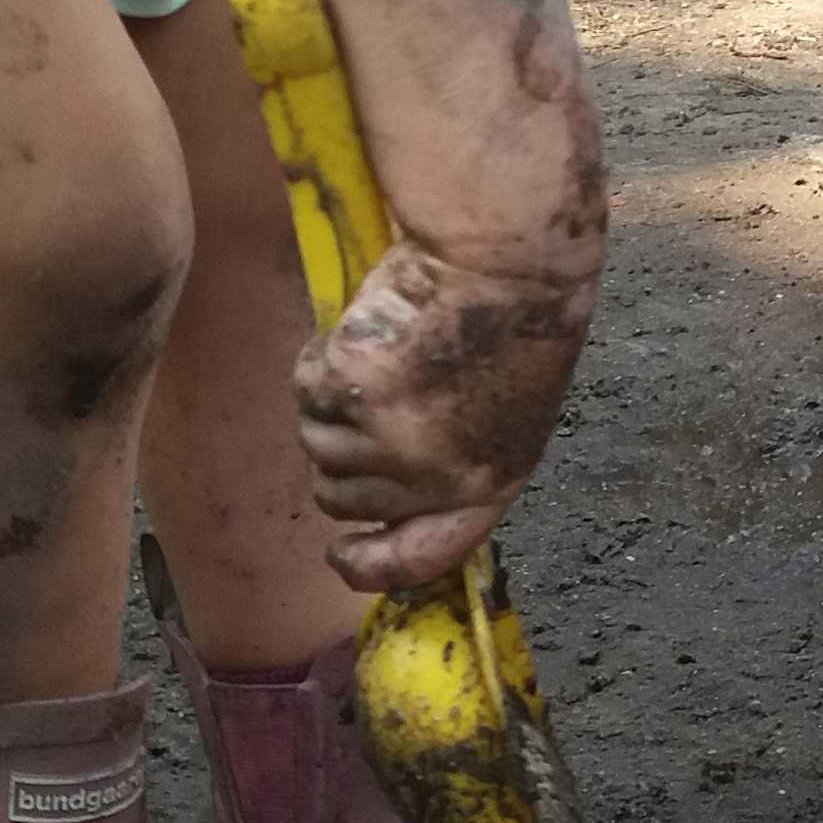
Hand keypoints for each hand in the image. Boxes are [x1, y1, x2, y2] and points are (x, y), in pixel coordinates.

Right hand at [293, 233, 597, 593]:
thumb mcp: (506, 409)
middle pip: (341, 497)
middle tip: (375, 394)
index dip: (375, 566)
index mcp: (488, 484)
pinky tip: (370, 326)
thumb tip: (390, 490)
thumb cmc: (516, 316)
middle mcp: (432, 476)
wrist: (507, 256)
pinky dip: (323, 357)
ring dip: (331, 401)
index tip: (339, 557)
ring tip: (383, 350)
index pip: (424, 555)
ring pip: (315, 441)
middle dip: (343, 454)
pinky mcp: (349, 392)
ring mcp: (386, 439)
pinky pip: (306, 389)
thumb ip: (455, 456)